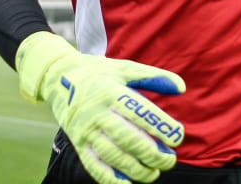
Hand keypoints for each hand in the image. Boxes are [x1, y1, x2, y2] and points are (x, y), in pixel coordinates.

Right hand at [16, 31, 184, 183]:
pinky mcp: (79, 144)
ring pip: (113, 156)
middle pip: (129, 139)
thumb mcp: (126, 69)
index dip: (161, 127)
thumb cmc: (101, 73)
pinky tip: (127, 183)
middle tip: (170, 159)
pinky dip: (110, 178)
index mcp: (112, 93)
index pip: (140, 113)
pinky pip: (94, 165)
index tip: (178, 137)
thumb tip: (181, 88)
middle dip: (153, 154)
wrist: (59, 78)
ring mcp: (86, 131)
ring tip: (154, 173)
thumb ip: (153, 77)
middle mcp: (98, 113)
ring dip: (136, 169)